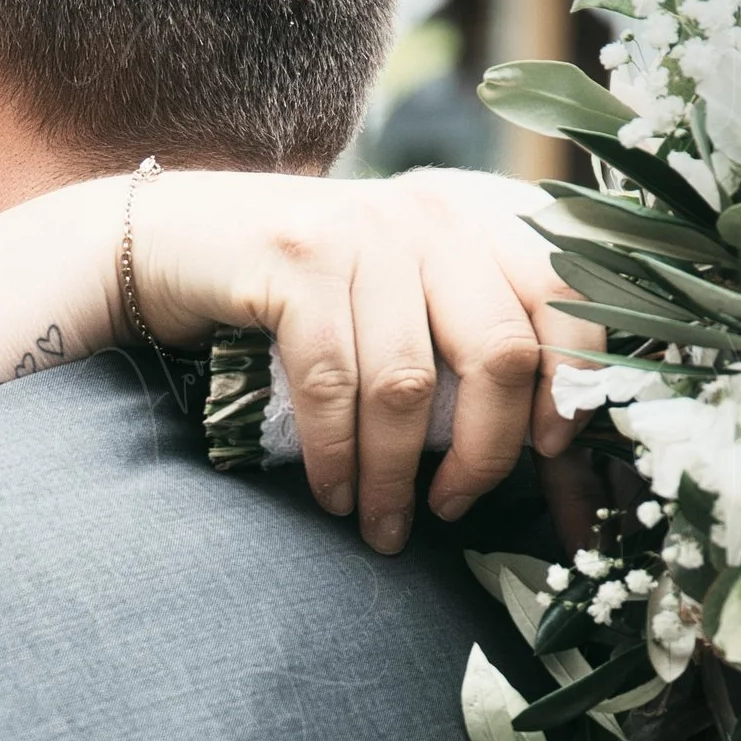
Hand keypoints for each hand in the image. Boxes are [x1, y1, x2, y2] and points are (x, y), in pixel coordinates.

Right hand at [132, 167, 603, 553]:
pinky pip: (333, 384)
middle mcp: (427, 216)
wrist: (164, 239)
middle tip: (454, 506)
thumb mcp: (391, 289)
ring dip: (396, 474)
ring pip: (409, 382)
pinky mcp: (294, 262)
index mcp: (470, 220)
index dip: (575, 383)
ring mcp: (360, 233)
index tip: (551, 454)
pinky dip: (336, 455)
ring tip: (382, 523)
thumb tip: (541, 447)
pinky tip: (334, 494)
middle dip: (485, 452)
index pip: (566, 297)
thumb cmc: (291, 288)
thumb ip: (458, 331)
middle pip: (500, 350)